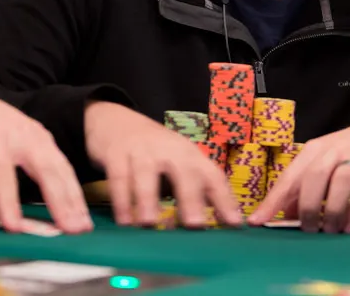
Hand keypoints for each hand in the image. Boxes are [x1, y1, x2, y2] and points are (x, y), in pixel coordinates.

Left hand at [0, 88, 91, 233]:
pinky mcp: (46, 136)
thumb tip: (0, 221)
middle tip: (72, 229)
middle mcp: (20, 135)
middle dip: (60, 202)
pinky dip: (73, 187)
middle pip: (44, 169)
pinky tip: (79, 208)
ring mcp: (38, 134)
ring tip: (83, 224)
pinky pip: (62, 163)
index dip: (8, 201)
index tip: (14, 228)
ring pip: (60, 167)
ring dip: (74, 198)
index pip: (2, 174)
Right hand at [84, 101, 240, 228]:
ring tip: (149, 222)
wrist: (114, 120)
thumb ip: (191, 193)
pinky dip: (121, 199)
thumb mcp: (176, 164)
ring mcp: (142, 149)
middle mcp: (169, 150)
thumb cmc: (154, 152)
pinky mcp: (116, 153)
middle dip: (190, 197)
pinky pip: (119, 177)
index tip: (234, 223)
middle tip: (194, 224)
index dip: (224, 199)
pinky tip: (124, 221)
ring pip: (146, 172)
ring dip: (148, 198)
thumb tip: (206, 229)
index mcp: (190, 155)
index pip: (212, 176)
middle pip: (183, 171)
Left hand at [249, 117, 349, 233]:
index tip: (257, 221)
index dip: (272, 200)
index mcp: (313, 151)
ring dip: (333, 211)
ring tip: (331, 230)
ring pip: (341, 182)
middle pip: (313, 178)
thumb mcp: (323, 165)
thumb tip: (285, 216)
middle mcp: (333, 150)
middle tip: (309, 230)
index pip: (289, 177)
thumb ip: (304, 188)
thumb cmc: (349, 154)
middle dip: (308, 207)